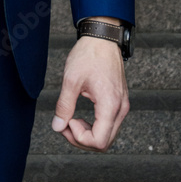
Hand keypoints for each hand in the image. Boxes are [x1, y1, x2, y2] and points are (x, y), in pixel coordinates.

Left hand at [51, 35, 128, 150]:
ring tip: (71, 119)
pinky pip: (109, 125)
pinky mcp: (120, 102)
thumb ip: (64, 105)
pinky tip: (81, 117)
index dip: (79, 138)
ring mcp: (122, 106)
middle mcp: (121, 109)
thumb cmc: (89, 55)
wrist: (102, 38)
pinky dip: (94, 127)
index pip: (99, 142)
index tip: (67, 121)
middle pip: (104, 143)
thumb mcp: (71, 79)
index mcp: (110, 105)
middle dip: (81, 139)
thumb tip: (57, 127)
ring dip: (88, 134)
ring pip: (108, 136)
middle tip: (65, 123)